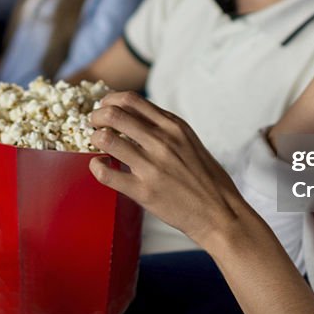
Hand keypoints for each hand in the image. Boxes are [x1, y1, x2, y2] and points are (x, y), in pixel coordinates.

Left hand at [89, 92, 245, 250]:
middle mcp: (162, 141)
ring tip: (95, 144)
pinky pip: (107, 174)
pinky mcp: (144, 192)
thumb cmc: (206, 178)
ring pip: (107, 139)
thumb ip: (164, 127)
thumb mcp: (189, 141)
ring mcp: (152, 166)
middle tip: (93, 125)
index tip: (104, 108)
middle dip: (96, 117)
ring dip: (94, 138)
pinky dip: (96, 167)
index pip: (130, 100)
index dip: (109, 101)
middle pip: (114, 114)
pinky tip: (99, 167)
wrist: (221, 213)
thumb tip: (135, 116)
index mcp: (173, 126)